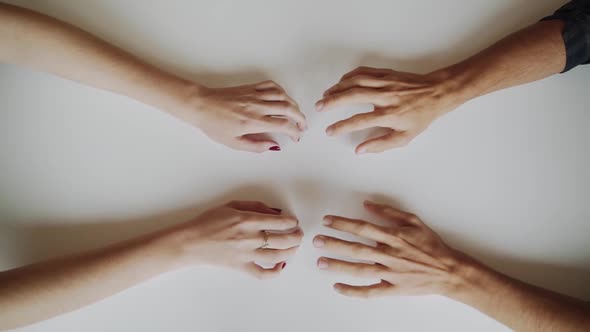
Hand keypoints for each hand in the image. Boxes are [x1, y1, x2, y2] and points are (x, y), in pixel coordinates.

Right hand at [166, 200, 302, 278]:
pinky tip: (281, 265)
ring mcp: (246, 254)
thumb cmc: (208, 222)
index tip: (293, 221)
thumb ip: (255, 206)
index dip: (291, 222)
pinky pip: (263, 273)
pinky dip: (275, 271)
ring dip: (291, 251)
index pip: (279, 222)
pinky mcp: (242, 267)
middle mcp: (250, 238)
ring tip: (295, 246)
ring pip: (277, 256)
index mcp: (247, 220)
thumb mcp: (231, 205)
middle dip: (296, 236)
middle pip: (282, 239)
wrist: (191, 242)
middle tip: (299, 233)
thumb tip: (274, 212)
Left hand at [176, 80, 306, 152]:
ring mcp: (254, 95)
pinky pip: (272, 86)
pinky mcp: (250, 87)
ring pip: (283, 96)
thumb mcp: (233, 143)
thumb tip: (274, 146)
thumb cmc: (214, 124)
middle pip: (288, 108)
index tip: (297, 137)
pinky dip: (282, 91)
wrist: (201, 105)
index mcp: (252, 122)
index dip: (294, 131)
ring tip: (296, 113)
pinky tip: (283, 98)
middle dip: (300, 118)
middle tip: (302, 126)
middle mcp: (256, 106)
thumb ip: (256, 146)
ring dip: (294, 105)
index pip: (283, 125)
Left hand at [313, 200, 466, 297]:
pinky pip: (370, 291)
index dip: (343, 224)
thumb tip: (367, 204)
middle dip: (334, 244)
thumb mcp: (413, 221)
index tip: (327, 221)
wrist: (449, 270)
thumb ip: (389, 212)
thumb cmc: (431, 245)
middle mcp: (389, 255)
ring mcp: (390, 273)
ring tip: (321, 262)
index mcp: (393, 237)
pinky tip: (337, 287)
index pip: (363, 228)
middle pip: (357, 249)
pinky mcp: (393, 289)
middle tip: (317, 241)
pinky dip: (353, 291)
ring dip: (338, 266)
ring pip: (360, 270)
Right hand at [316, 66, 462, 153]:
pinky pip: (363, 72)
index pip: (359, 121)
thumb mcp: (405, 137)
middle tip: (319, 107)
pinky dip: (349, 76)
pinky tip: (341, 83)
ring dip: (338, 88)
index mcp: (390, 114)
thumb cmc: (421, 116)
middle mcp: (385, 97)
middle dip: (333, 102)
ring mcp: (385, 82)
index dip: (342, 126)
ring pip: (356, 81)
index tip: (330, 131)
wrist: (438, 92)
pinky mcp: (386, 73)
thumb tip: (359, 150)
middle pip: (353, 96)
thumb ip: (380, 144)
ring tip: (326, 96)